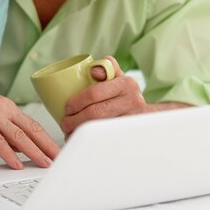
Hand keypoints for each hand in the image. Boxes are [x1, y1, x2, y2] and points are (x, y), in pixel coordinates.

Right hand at [0, 77, 59, 169]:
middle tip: (59, 158)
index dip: (46, 138)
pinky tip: (16, 164)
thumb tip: (19, 146)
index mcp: (8, 106)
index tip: (56, 150)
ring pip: (19, 136)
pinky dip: (9, 154)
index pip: (33, 124)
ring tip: (45, 163)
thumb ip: (4, 128)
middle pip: (32, 129)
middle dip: (47, 145)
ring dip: (34, 152)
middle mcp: (4, 109)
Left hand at [61, 57, 190, 135]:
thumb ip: (104, 67)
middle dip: (75, 120)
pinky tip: (82, 141)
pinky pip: (105, 139)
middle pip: (95, 113)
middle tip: (65, 123)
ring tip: (69, 133)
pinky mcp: (129, 134)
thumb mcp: (117, 77)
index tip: (67, 108)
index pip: (95, 93)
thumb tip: (92, 70)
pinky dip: (90, 141)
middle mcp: (132, 100)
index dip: (77, 102)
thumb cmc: (124, 94)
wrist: (145, 114)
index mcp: (126, 83)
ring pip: (99, 129)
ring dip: (80, 133)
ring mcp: (132, 119)